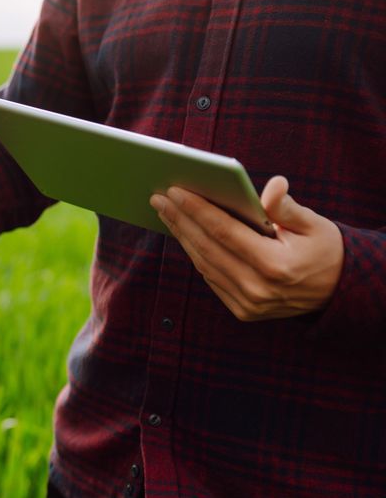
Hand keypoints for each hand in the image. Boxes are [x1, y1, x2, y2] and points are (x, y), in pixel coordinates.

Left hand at [150, 175, 343, 321]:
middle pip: (207, 247)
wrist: (339, 293)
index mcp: (275, 265)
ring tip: (167, 212)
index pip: (224, 232)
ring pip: (204, 264)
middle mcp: (257, 288)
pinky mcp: (243, 310)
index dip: (197, 210)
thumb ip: (289, 207)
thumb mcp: (315, 225)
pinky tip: (185, 234)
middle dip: (180, 219)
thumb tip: (272, 186)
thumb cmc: (325, 250)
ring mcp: (248, 303)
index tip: (175, 191)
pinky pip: (211, 278)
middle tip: (159, 197)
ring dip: (183, 236)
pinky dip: (196, 254)